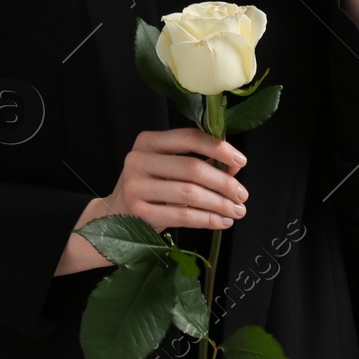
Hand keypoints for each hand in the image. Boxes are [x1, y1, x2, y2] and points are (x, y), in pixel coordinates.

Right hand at [100, 128, 249, 232]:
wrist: (115, 214)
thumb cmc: (150, 186)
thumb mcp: (169, 167)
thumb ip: (201, 161)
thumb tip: (235, 165)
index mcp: (148, 141)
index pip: (189, 137)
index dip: (218, 148)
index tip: (241, 161)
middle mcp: (138, 160)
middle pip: (192, 168)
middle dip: (224, 183)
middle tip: (242, 194)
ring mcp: (136, 186)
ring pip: (190, 194)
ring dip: (219, 204)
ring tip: (237, 210)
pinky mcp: (139, 212)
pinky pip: (182, 216)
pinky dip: (207, 220)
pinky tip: (221, 221)